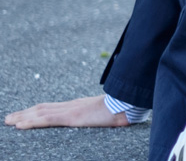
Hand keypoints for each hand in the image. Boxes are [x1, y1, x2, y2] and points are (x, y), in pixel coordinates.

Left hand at [4, 95, 129, 128]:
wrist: (129, 104)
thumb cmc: (123, 108)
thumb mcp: (107, 112)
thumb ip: (99, 115)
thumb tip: (103, 118)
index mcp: (78, 105)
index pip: (52, 107)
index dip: (36, 110)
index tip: (25, 114)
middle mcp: (71, 105)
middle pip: (42, 108)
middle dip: (25, 113)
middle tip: (9, 118)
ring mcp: (70, 110)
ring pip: (40, 113)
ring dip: (22, 117)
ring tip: (9, 121)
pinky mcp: (71, 117)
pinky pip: (46, 120)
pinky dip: (31, 122)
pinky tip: (20, 124)